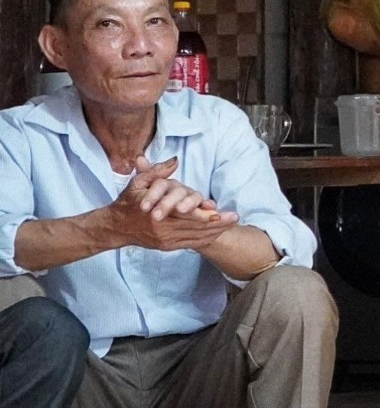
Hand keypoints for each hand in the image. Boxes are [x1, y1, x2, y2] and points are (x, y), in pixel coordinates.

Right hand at [107, 157, 236, 251]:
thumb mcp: (138, 183)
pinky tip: (217, 233)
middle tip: (236, 218)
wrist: (115, 226)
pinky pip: (190, 244)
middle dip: (219, 224)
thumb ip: (156, 171)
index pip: (189, 215)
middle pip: (197, 228)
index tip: (224, 210)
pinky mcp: (167, 246)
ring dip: (215, 232)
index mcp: (159, 214)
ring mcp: (167, 241)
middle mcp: (164, 230)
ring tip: (232, 225)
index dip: (208, 214)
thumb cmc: (128, 202)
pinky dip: (205, 239)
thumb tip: (174, 160)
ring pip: (196, 237)